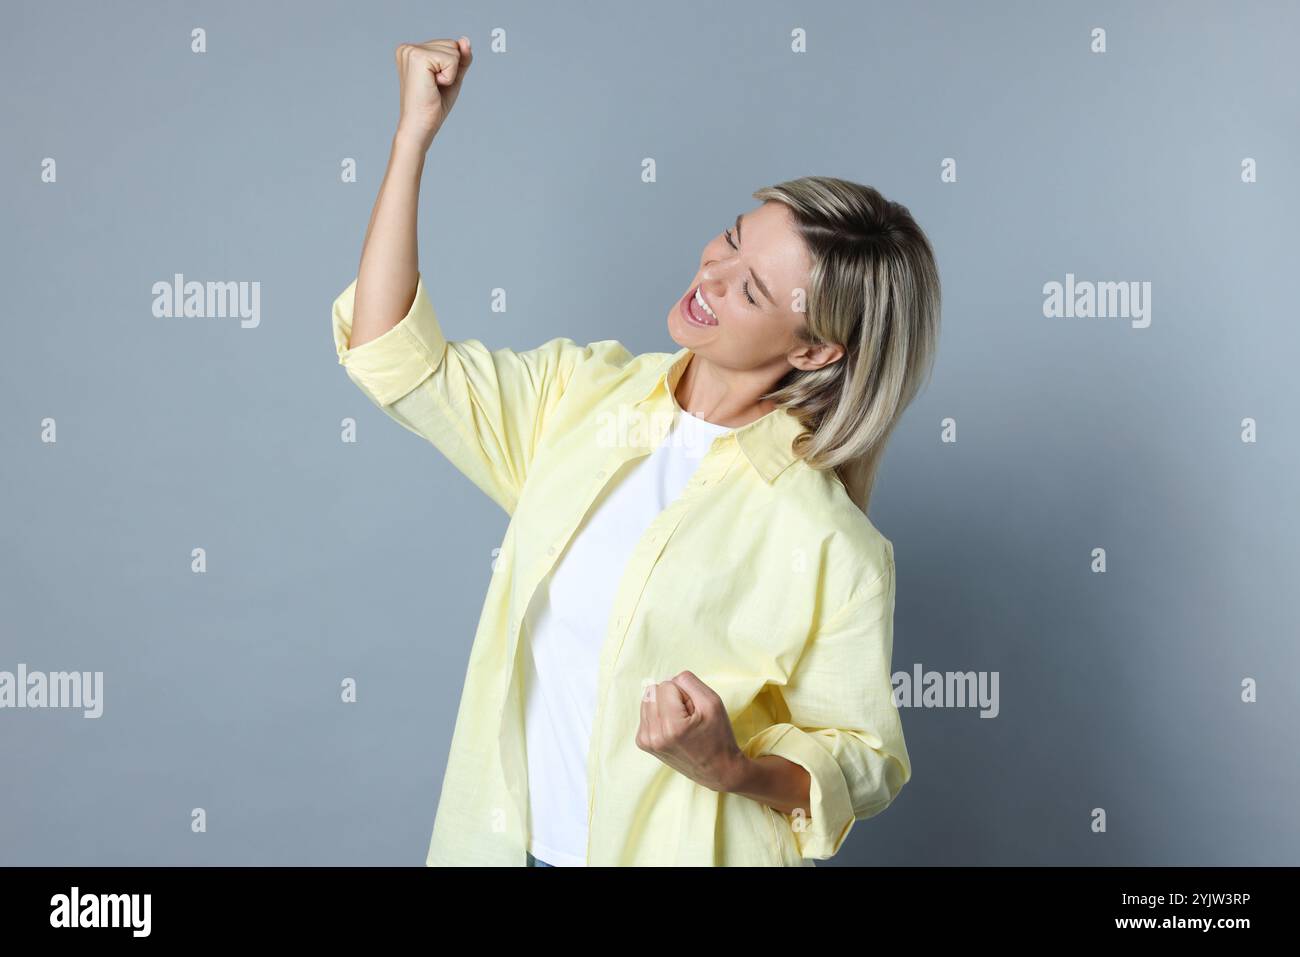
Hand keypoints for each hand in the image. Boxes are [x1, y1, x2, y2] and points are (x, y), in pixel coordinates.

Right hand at [394, 36, 473, 150]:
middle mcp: (408, 48)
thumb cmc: (433, 106)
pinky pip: (451, 59)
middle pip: (452, 44)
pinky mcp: (418, 57)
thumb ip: (461, 58)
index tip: (434, 83)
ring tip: (432, 87)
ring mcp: (411, 51)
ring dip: (450, 73)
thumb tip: (465, 39)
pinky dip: (449, 76)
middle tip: (434, 87)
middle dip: (452, 69)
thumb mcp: (452, 77)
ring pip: (453, 50)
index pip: (449, 45)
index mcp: (412, 51)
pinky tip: (433, 86)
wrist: (420, 126)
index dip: (451, 67)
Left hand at [636, 671, 745, 792]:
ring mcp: (646, 740)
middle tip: (689, 717)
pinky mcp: (643, 743)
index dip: (684, 693)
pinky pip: (646, 712)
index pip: (667, 684)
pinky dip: (660, 715)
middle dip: (672, 698)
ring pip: (648, 699)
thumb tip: (668, 678)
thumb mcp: (712, 702)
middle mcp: (653, 735)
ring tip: (681, 723)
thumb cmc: (718, 736)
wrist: (717, 770)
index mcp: (671, 726)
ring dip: (665, 706)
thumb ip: (689, 682)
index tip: (695, 711)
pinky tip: (673, 729)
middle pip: (654, 690)